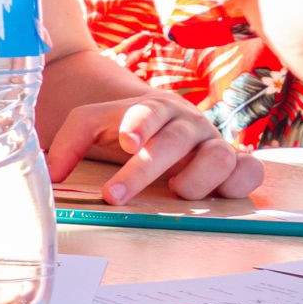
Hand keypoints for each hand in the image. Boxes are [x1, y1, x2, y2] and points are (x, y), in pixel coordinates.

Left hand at [45, 93, 263, 203]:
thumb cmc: (128, 131)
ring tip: (175, 192)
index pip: (145, 111)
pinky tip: (221, 194)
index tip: (127, 142)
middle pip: (172, 142)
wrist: (166, 127)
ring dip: (196, 179)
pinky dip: (240, 182)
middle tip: (115, 195)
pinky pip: (250, 170)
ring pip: (218, 156)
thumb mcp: (95, 127)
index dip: (138, 124)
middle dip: (143, 170)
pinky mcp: (236, 163)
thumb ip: (70, 142)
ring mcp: (214, 142)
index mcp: (152, 108)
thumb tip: (52, 174)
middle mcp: (186, 122)